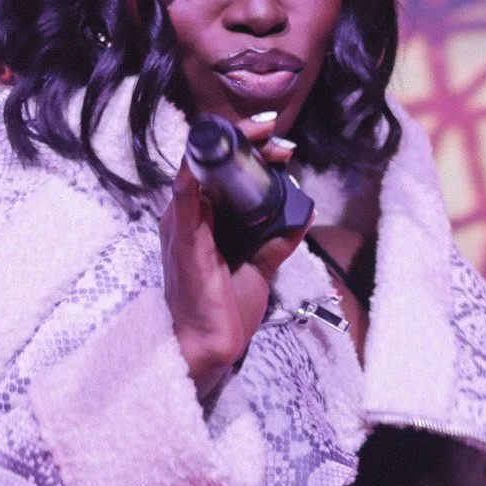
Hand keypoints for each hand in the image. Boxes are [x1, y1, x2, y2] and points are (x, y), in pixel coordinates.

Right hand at [160, 121, 308, 397]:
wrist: (212, 346)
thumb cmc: (227, 309)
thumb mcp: (260, 266)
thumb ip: (277, 239)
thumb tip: (303, 211)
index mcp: (203, 220)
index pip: (220, 171)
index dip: (248, 150)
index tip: (279, 143)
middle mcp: (188, 216)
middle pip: (212, 164)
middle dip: (246, 143)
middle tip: (278, 139)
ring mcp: (182, 225)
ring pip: (201, 168)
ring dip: (232, 148)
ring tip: (266, 140)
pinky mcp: (184, 239)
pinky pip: (185, 195)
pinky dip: (199, 169)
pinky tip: (216, 153)